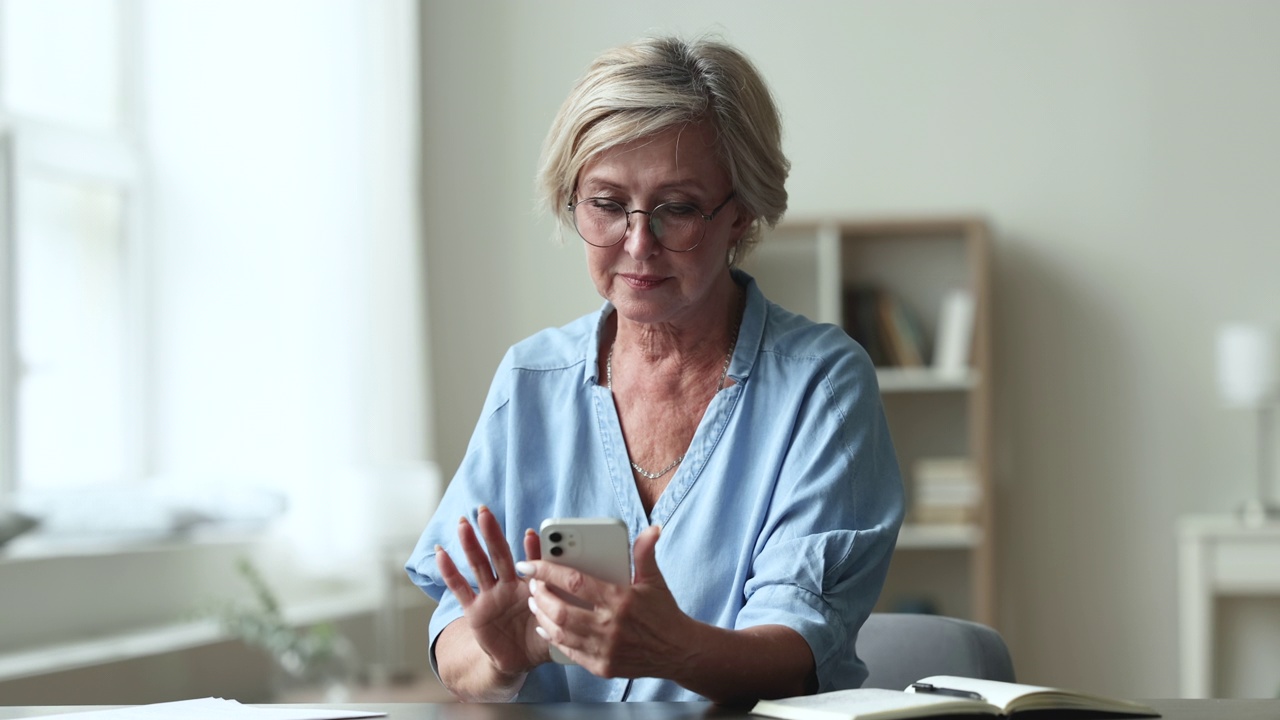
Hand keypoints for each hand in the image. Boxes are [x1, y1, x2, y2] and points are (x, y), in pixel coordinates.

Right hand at [434, 505, 548, 677]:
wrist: (517, 658)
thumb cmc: (538, 637)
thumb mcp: (554, 624)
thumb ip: (561, 610)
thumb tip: (575, 597)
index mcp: (529, 587)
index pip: (531, 564)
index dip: (531, 550)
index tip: (531, 534)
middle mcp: (507, 586)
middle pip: (499, 555)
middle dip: (492, 533)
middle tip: (485, 511)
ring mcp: (489, 596)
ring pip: (478, 566)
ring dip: (470, 545)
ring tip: (463, 525)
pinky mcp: (473, 610)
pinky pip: (460, 588)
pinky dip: (449, 572)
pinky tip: (441, 554)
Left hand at [520, 524, 693, 678]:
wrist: (678, 651)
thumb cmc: (664, 612)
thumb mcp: (655, 580)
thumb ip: (645, 553)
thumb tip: (652, 529)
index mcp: (621, 599)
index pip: (575, 582)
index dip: (547, 571)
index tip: (530, 564)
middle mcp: (610, 626)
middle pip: (561, 610)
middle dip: (539, 595)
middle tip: (532, 583)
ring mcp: (605, 649)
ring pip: (560, 632)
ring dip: (541, 615)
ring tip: (535, 601)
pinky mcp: (602, 667)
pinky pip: (569, 652)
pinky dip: (553, 637)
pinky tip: (546, 625)